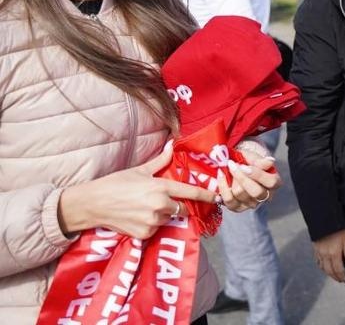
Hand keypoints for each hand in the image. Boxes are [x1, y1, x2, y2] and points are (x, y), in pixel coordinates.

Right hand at [58, 141, 216, 238]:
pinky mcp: (144, 234)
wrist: (93, 204)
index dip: (206, 196)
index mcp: (161, 187)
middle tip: (167, 201)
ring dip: (165, 215)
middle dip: (179, 205)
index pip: (191, 193)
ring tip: (147, 208)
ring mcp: (153, 222)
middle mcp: (160, 206)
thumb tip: (172, 146)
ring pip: (169, 219)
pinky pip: (156, 229)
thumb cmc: (116, 183)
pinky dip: (153, 225)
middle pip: (182, 208)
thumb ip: (160, 161)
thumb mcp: (140, 170)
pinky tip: (139, 217)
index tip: (217, 198)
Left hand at [216, 146, 281, 212]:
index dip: (258, 174)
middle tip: (232, 165)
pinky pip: (228, 200)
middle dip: (242, 178)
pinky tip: (220, 175)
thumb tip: (270, 161)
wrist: (237, 165)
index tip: (244, 165)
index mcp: (274, 183)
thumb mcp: (255, 157)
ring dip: (231, 180)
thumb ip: (260, 161)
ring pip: (241, 195)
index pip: (271, 182)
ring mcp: (251, 203)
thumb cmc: (249, 160)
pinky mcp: (237, 207)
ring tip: (227, 167)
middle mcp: (265, 196)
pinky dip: (222, 187)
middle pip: (256, 192)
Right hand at [312, 229, 344, 282]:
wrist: (324, 220)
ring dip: (328, 273)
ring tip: (333, 275)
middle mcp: (325, 256)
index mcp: (334, 254)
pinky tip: (324, 267)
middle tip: (340, 280)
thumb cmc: (337, 229)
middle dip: (335, 277)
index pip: (338, 269)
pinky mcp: (315, 250)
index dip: (342, 276)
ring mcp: (319, 253)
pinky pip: (318, 262)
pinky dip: (322, 267)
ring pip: (323, 268)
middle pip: (330, 271)